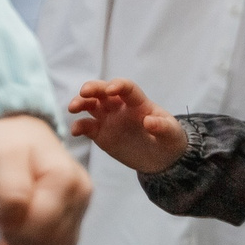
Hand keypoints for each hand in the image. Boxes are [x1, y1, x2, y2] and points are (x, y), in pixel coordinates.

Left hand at [0, 115, 88, 244]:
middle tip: (1, 222)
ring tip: (5, 233)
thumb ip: (9, 192)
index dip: (15, 229)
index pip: (44, 225)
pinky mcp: (69, 220)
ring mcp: (77, 210)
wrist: (16, 132)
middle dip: (21, 242)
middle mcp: (80, 197)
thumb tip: (12, 225)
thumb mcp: (1, 159)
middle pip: (54, 244)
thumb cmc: (8, 143)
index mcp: (67, 180)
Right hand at [68, 78, 188, 174]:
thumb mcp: (171, 134)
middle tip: (84, 92)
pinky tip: (75, 131)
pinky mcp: (100, 133)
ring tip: (73, 108)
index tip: (111, 90)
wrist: (161, 158)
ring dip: (80, 103)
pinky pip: (86, 126)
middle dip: (93, 88)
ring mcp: (108, 118)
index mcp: (138, 102)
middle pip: (103, 91)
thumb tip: (149, 121)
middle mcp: (120, 106)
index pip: (127, 88)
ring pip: (90, 105)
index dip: (118, 86)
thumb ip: (162, 127)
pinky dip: (79, 126)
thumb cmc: (168, 139)